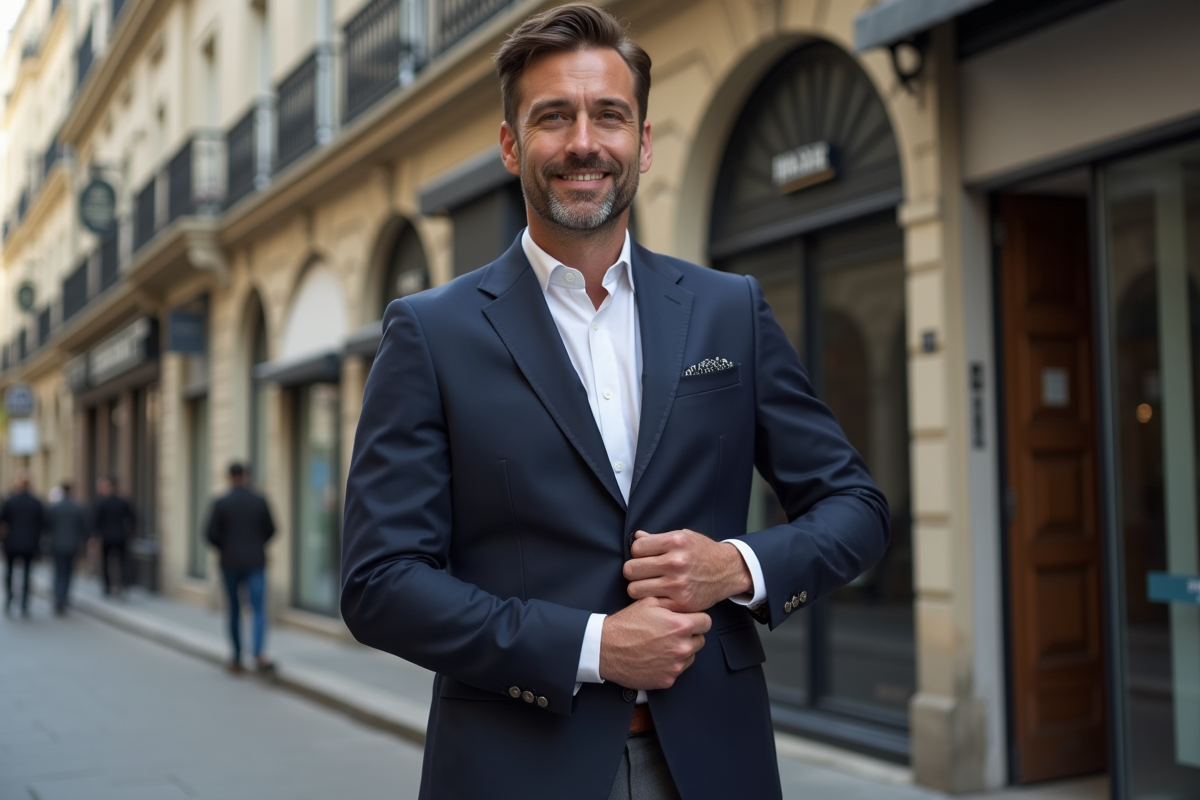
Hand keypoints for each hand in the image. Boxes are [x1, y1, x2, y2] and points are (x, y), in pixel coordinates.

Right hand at [599, 597, 710, 689]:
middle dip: (690, 636)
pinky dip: (669, 666)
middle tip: (672, 634)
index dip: (698, 620)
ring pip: (690, 657)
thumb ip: (671, 604)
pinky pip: (676, 671)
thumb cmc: (625, 626)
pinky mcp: (667, 680)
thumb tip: (682, 604)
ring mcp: (675, 666)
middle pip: (700, 640)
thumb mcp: (649, 603)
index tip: (692, 621)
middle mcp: (682, 647)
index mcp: (680, 626)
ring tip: (662, 646)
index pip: (706, 622)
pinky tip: (655, 658)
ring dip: (681, 651)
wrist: (606, 649)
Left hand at [624, 529, 752, 612]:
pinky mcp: (681, 603)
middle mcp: (676, 562)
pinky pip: (650, 604)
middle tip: (642, 572)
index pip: (636, 548)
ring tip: (648, 584)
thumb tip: (636, 537)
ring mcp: (678, 584)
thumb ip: (657, 538)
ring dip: (638, 587)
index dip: (637, 552)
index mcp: (675, 542)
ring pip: (634, 589)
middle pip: (631, 569)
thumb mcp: (683, 537)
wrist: (727, 571)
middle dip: (633, 570)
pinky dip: (651, 600)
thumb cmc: (702, 552)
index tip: (644, 556)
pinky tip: (658, 594)